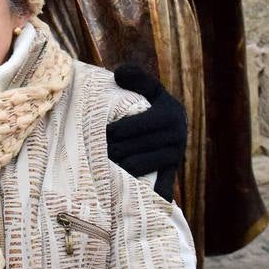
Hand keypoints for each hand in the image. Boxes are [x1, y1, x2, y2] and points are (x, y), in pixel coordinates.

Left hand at [107, 65, 185, 201]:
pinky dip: (145, 194)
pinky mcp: (172, 172)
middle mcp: (176, 135)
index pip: (127, 128)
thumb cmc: (152, 103)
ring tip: (101, 164)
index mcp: (169, 113)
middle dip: (108, 150)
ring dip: (115, 167)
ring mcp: (175, 157)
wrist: (173, 125)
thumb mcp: (148, 87)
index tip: (97, 133)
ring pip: (134, 167)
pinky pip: (160, 187)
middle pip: (128, 149)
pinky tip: (125, 195)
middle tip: (92, 151)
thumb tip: (119, 73)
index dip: (108, 132)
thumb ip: (135, 76)